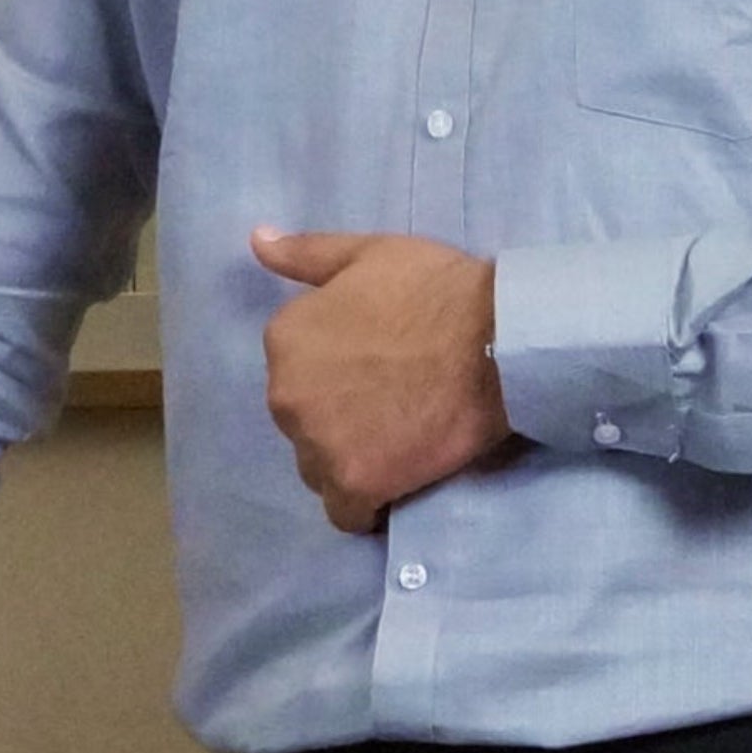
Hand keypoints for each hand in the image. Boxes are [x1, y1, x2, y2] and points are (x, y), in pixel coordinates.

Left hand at [251, 227, 509, 533]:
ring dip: (349, 461)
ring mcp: (318, 444)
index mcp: (284, 339)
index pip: (295, 370)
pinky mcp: (355, 483)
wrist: (495, 340)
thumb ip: (305, 255)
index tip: (377, 367)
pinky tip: (394, 487)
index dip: (336, 372)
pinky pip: (344, 512)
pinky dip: (365, 505)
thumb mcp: (367, 254)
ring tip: (400, 443)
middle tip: (394, 404)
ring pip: (319, 467)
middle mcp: (286, 395)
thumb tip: (256, 240)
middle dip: (338, 418)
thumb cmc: (436, 290)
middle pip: (304, 422)